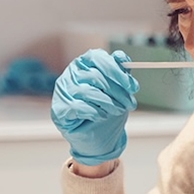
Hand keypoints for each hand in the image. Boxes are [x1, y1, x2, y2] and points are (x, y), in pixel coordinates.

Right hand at [50, 49, 139, 165]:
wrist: (96, 136)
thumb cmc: (106, 109)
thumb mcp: (118, 89)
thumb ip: (120, 72)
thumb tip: (121, 57)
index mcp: (84, 63)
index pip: (98, 58)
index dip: (117, 71)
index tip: (133, 87)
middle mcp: (71, 74)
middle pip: (95, 76)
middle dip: (118, 92)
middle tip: (130, 104)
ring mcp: (63, 92)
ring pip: (88, 92)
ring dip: (109, 103)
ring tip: (118, 111)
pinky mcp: (59, 110)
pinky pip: (78, 107)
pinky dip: (95, 112)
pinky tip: (102, 116)